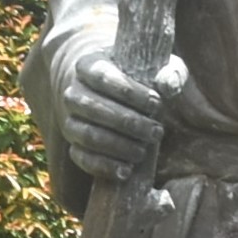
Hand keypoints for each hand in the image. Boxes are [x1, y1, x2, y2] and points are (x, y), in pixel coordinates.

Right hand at [60, 50, 189, 181]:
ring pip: (88, 135)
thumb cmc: (135, 77)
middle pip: (94, 108)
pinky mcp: (73, 145)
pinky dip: (104, 167)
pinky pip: (82, 158)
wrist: (103, 91)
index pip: (102, 77)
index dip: (129, 92)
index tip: (156, 103)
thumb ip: (168, 72)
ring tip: (144, 151)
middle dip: (129, 123)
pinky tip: (126, 171)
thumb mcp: (153, 67)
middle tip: (157, 132)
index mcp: (87, 66)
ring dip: (118, 146)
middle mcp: (72, 93)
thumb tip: (168, 86)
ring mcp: (69, 121)